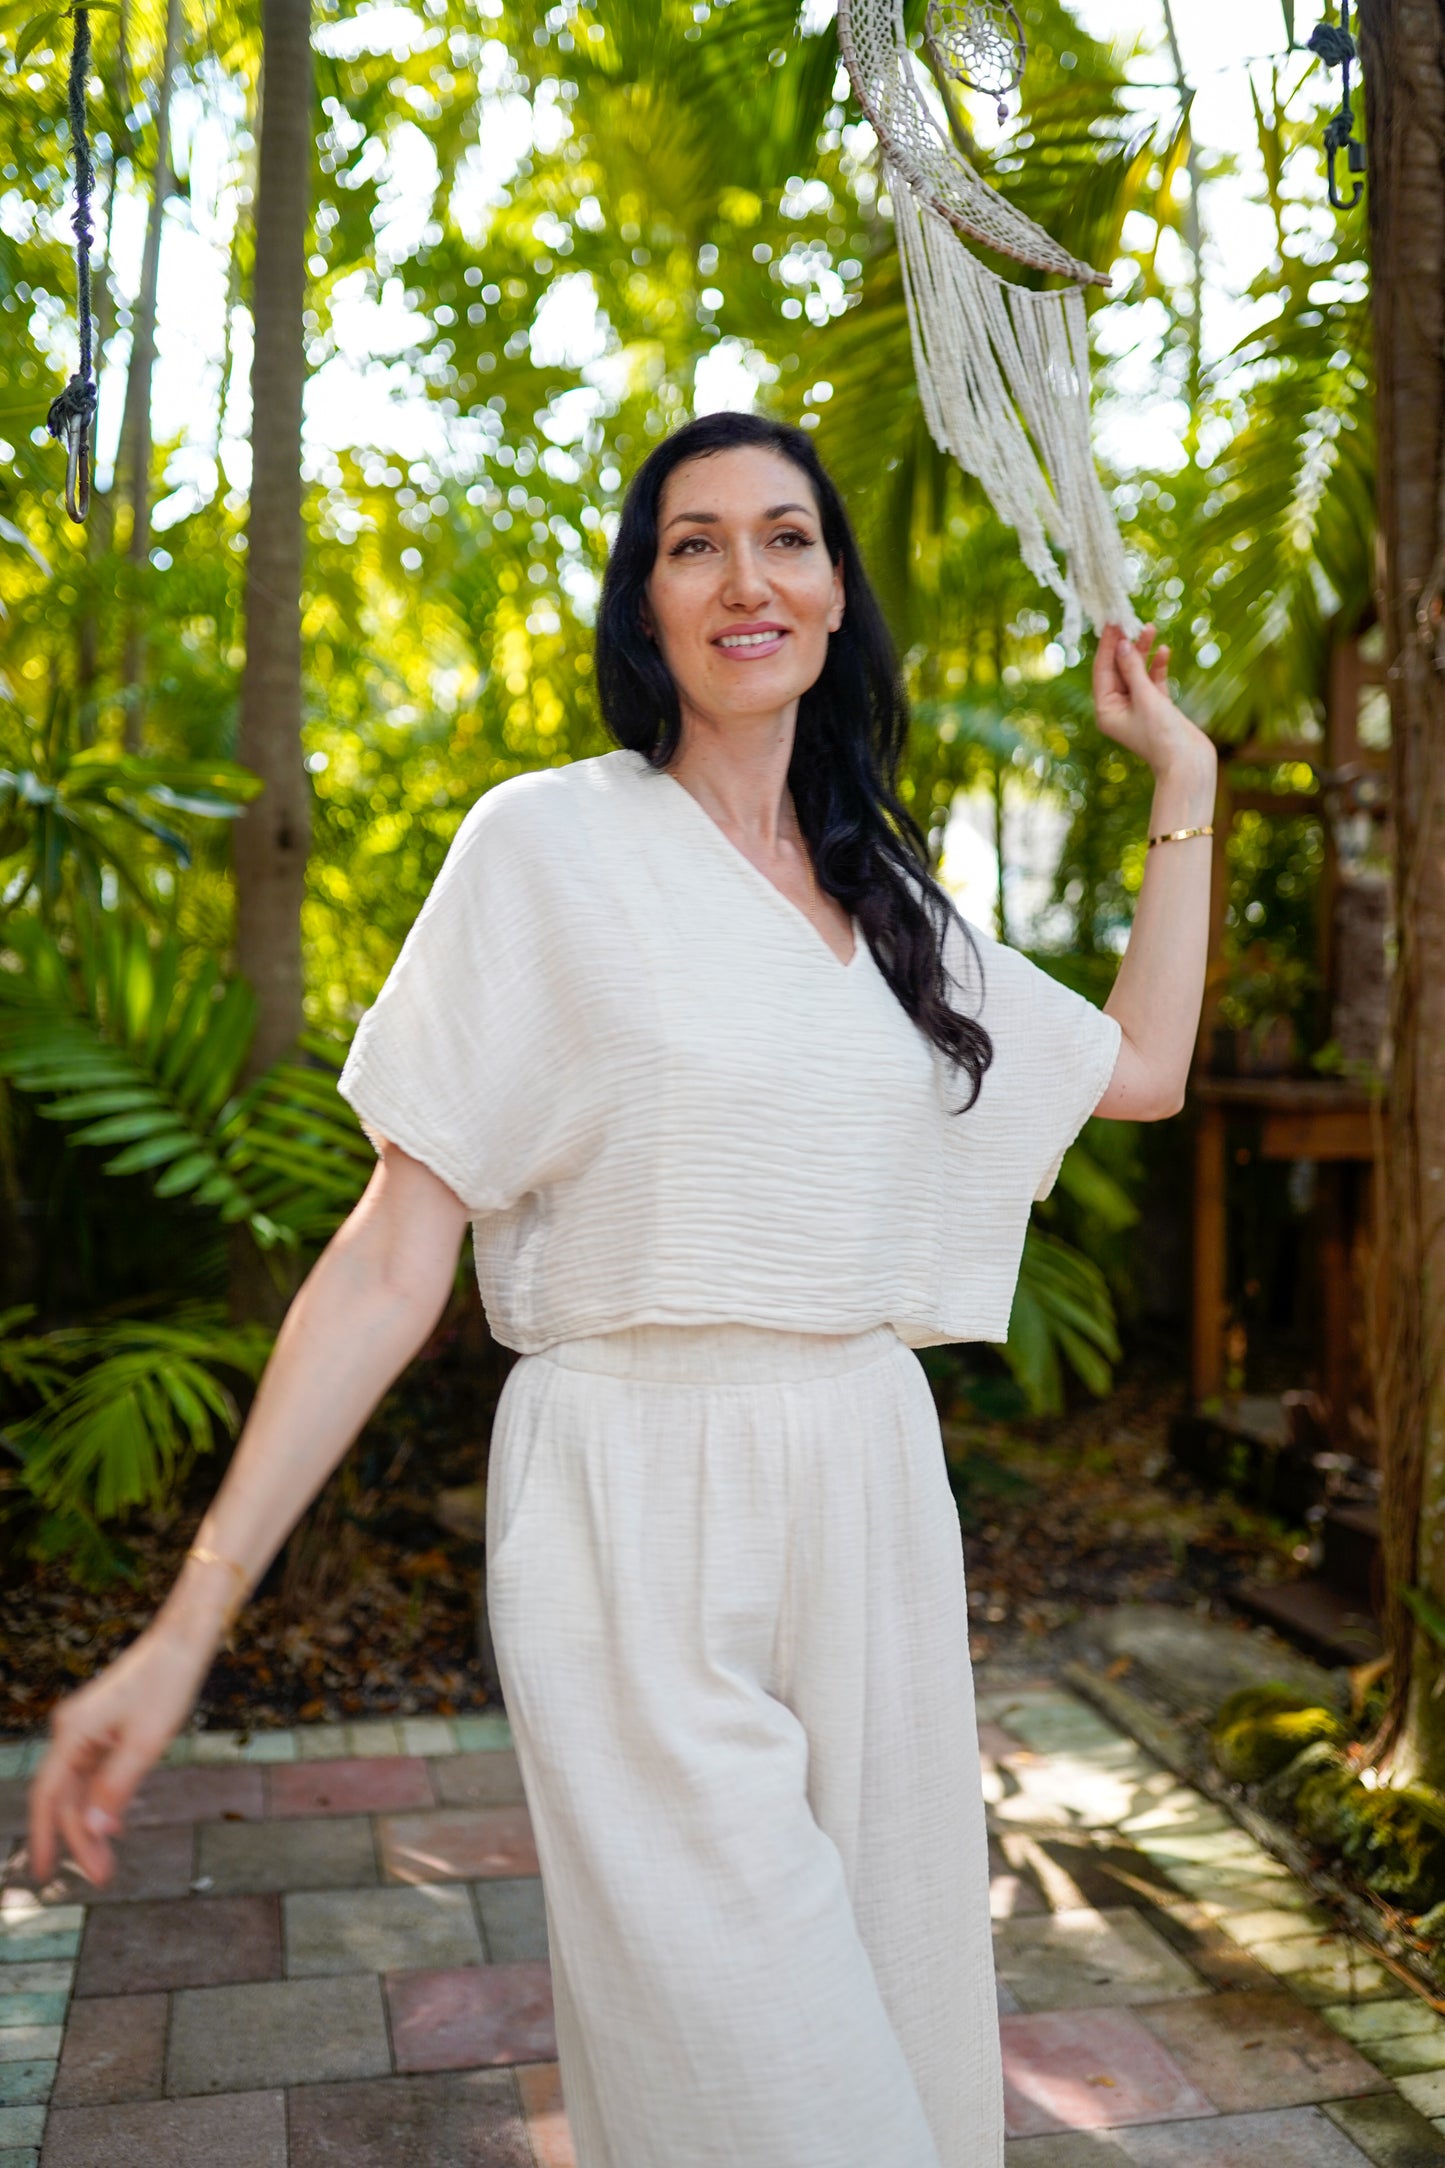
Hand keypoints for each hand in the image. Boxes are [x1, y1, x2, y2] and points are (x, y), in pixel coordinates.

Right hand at [27, 1620, 213, 1887]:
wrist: (183, 1640)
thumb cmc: (167, 1685)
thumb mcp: (146, 1743)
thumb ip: (116, 1788)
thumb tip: (95, 1832)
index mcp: (72, 1732)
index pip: (49, 1796)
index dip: (47, 1836)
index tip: (44, 1874)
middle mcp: (70, 1730)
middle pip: (65, 1795)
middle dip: (79, 1838)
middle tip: (101, 1877)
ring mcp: (85, 1727)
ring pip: (79, 1786)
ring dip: (92, 1822)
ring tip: (107, 1862)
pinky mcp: (101, 1726)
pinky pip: (93, 1771)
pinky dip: (100, 1799)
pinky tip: (113, 1826)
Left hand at [1092, 623, 1213, 782]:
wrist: (1188, 763)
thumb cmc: (1162, 735)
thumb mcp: (1145, 697)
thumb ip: (1132, 669)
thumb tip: (1120, 644)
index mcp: (1106, 710)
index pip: (1102, 671)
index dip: (1107, 645)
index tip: (1111, 622)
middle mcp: (1118, 709)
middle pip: (1118, 669)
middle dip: (1125, 645)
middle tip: (1129, 619)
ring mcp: (1138, 708)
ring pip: (1137, 672)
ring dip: (1143, 651)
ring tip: (1150, 627)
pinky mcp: (1157, 708)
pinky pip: (1153, 681)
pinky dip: (1158, 666)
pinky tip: (1164, 651)